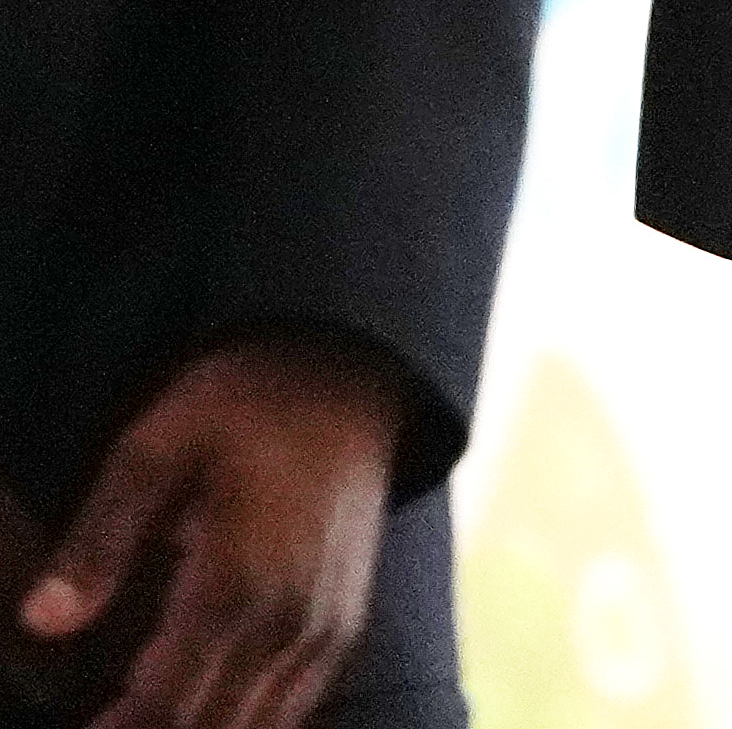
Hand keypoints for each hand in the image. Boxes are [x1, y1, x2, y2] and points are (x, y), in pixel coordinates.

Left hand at [20, 332, 405, 728]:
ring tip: (146, 708)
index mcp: (234, 582)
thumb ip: (101, 537)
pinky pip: (289, 714)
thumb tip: (44, 619)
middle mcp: (285, 623)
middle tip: (108, 713)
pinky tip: (204, 705)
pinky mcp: (341, 631)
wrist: (349, 376)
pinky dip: (242, 725)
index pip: (162, 707)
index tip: (86, 727)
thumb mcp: (156, 444)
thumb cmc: (247, 404)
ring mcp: (321, 633)